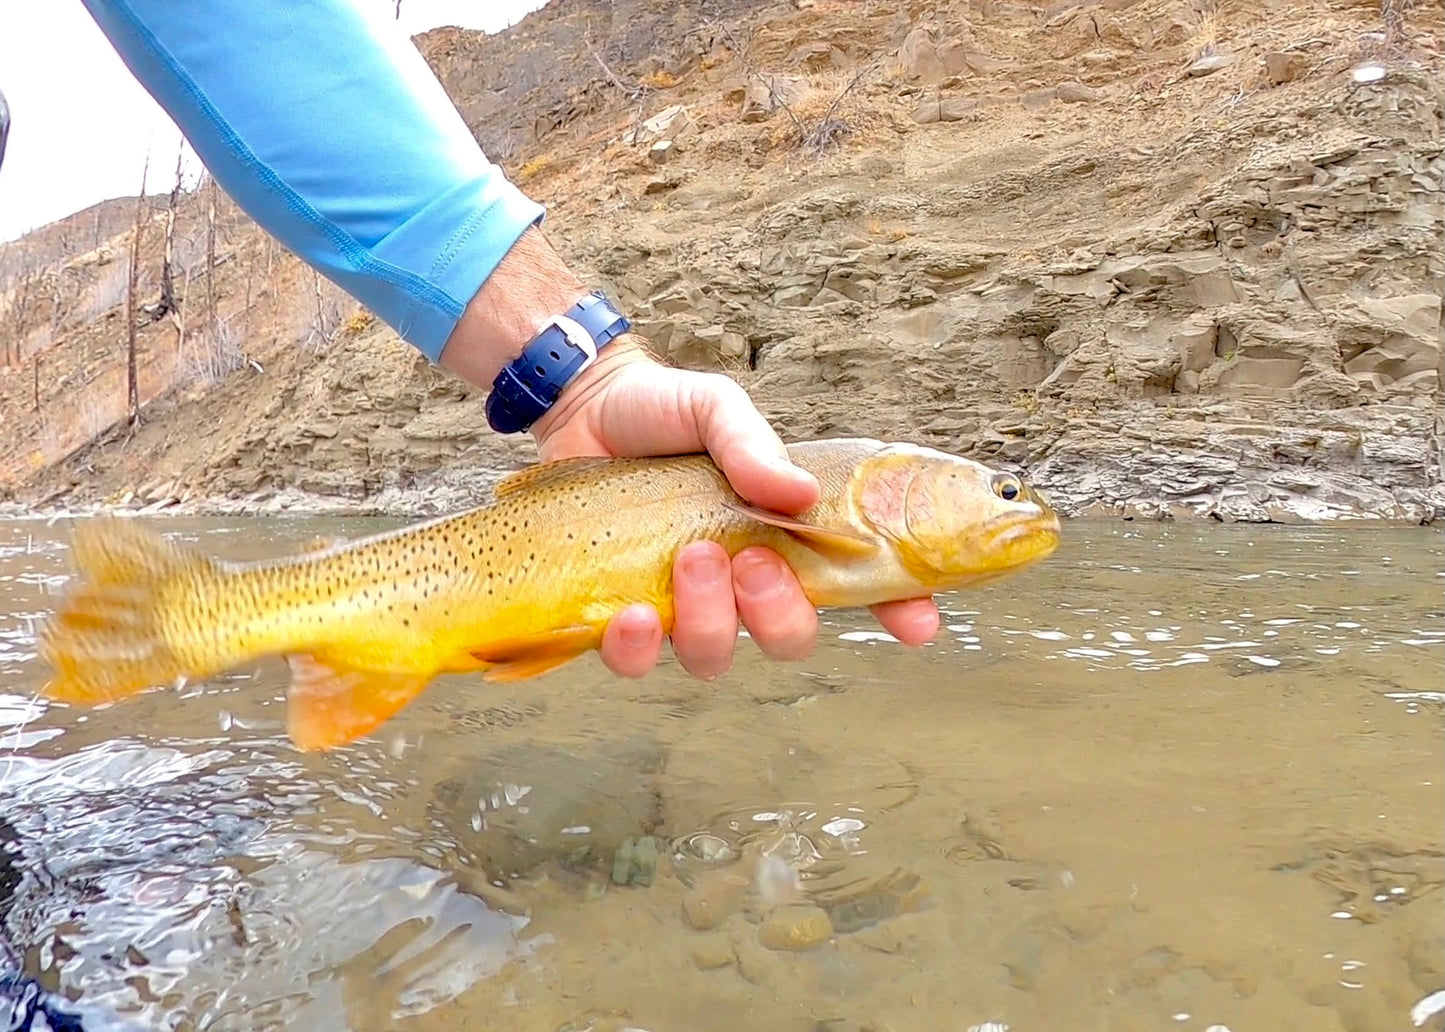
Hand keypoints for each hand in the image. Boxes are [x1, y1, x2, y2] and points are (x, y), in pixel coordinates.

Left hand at [531, 335, 940, 679]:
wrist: (582, 406)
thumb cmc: (663, 410)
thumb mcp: (717, 408)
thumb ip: (753, 446)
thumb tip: (799, 496)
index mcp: (782, 533)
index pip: (854, 583)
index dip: (896, 609)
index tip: (918, 624)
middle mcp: (740, 579)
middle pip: (788, 636)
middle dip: (779, 611)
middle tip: (750, 559)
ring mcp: (681, 601)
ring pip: (716, 656)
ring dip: (711, 622)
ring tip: (689, 560)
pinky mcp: (622, 613)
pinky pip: (638, 662)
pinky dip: (638, 647)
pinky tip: (631, 614)